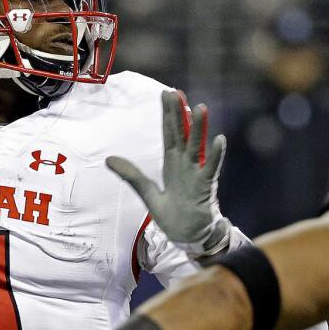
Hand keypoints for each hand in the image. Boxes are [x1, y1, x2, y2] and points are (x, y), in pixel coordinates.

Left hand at [107, 90, 228, 258]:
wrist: (188, 237)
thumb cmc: (172, 215)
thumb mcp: (146, 193)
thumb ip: (131, 175)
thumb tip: (108, 160)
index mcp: (172, 163)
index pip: (169, 133)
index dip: (168, 114)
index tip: (167, 93)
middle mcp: (185, 164)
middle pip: (182, 134)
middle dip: (179, 114)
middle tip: (177, 92)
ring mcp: (196, 174)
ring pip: (197, 146)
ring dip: (199, 128)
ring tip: (200, 107)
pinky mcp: (205, 187)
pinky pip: (211, 169)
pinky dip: (215, 155)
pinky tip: (219, 139)